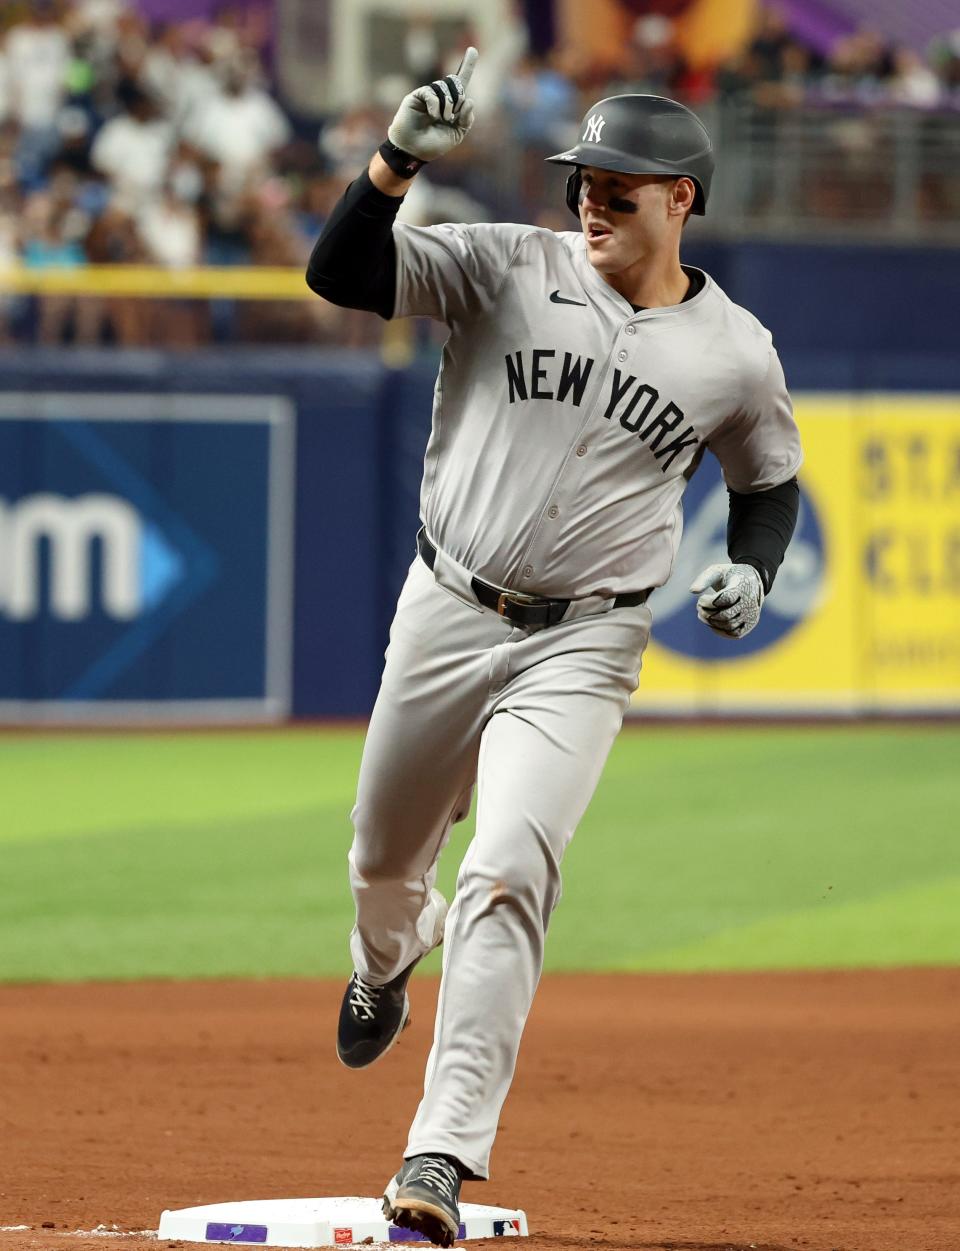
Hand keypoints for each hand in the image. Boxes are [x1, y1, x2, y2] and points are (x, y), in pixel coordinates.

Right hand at [387, 46, 477, 162]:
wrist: (413, 150)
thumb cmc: (433, 145)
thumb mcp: (456, 134)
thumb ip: (466, 120)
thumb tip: (469, 99)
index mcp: (452, 104)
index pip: (461, 81)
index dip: (467, 65)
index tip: (473, 49)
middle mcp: (440, 96)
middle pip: (457, 83)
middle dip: (458, 100)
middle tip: (451, 117)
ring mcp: (428, 95)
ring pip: (445, 88)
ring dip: (448, 106)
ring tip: (440, 119)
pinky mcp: (417, 96)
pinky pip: (432, 93)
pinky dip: (435, 105)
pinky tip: (432, 116)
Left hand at [689, 563, 763, 639]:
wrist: (750, 581)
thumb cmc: (729, 576)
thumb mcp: (716, 571)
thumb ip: (704, 580)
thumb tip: (692, 591)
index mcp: (743, 586)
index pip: (726, 598)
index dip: (709, 602)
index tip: (701, 598)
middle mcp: (751, 602)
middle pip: (726, 614)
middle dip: (707, 613)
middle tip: (699, 606)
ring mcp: (752, 614)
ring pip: (729, 625)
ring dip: (711, 622)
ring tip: (702, 613)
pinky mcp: (749, 624)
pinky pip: (734, 633)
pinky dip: (719, 630)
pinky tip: (711, 621)